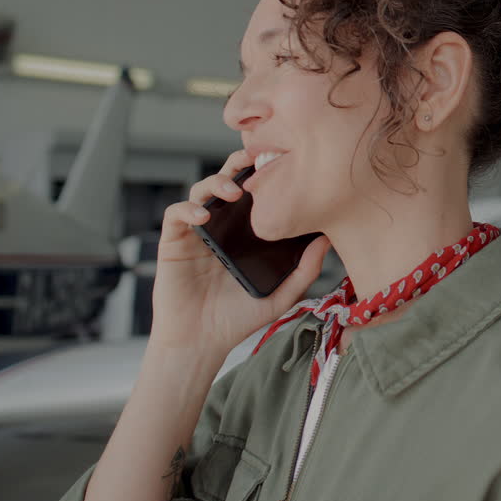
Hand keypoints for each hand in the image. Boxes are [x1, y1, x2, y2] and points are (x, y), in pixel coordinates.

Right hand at [149, 149, 330, 353]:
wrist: (201, 342)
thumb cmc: (238, 320)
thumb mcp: (281, 295)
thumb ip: (305, 269)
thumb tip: (327, 240)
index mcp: (244, 233)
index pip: (253, 194)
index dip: (263, 175)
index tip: (281, 164)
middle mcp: (220, 227)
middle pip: (226, 182)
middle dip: (238, 165)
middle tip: (254, 158)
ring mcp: (196, 233)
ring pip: (200, 191)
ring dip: (216, 183)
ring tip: (233, 190)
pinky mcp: (173, 242)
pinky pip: (175, 214)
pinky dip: (188, 208)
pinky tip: (204, 215)